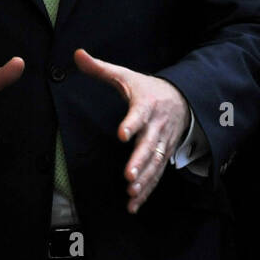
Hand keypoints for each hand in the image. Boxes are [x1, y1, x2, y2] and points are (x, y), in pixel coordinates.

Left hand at [73, 49, 189, 212]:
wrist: (183, 99)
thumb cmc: (148, 89)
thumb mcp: (126, 76)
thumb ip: (101, 69)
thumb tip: (77, 54)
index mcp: (146, 105)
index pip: (139, 114)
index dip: (131, 123)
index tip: (122, 134)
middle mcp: (156, 126)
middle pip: (149, 145)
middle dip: (140, 161)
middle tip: (128, 176)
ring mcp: (162, 143)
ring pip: (155, 164)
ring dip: (144, 180)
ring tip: (131, 193)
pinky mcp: (163, 156)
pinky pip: (157, 175)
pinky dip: (147, 191)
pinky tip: (134, 204)